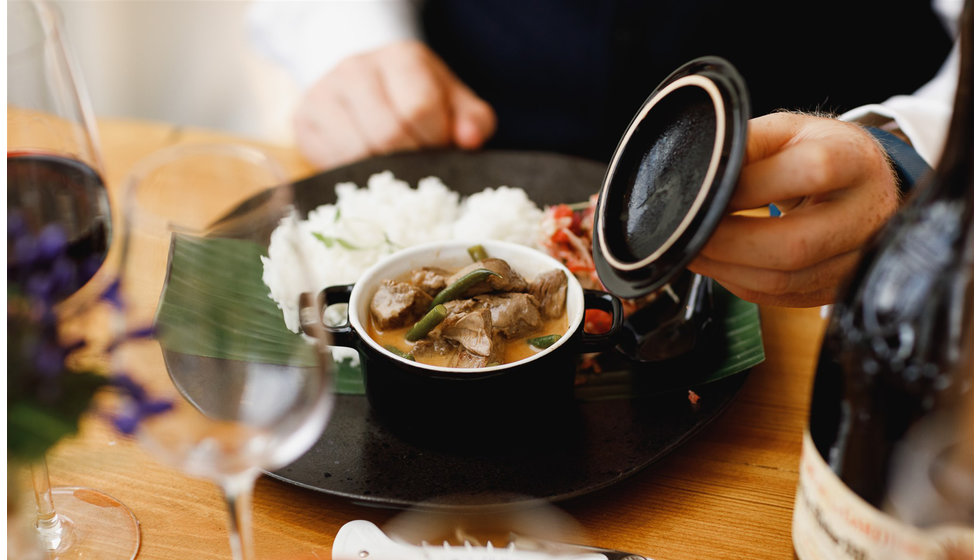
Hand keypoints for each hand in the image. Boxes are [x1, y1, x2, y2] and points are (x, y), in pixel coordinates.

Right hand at [294, 40, 496, 168]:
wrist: (367, 86)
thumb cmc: (416, 98)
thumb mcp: (452, 102)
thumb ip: (473, 120)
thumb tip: (470, 141)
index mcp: (400, 58)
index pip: (419, 108)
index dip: (434, 140)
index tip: (438, 147)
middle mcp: (356, 69)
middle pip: (387, 133)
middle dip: (410, 161)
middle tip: (417, 166)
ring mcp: (324, 93)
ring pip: (357, 152)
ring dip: (382, 172)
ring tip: (394, 168)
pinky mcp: (303, 121)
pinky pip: (332, 163)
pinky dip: (355, 176)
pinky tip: (369, 168)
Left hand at [688, 112, 900, 306]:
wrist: (863, 184)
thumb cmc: (820, 152)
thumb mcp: (787, 131)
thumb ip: (746, 145)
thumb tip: (699, 175)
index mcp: (855, 161)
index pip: (812, 172)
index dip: (752, 188)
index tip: (711, 192)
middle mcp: (866, 215)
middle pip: (795, 244)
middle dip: (728, 242)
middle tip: (691, 231)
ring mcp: (857, 260)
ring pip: (783, 280)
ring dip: (725, 268)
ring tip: (695, 248)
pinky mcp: (837, 289)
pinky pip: (779, 297)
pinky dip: (738, 282)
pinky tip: (720, 264)